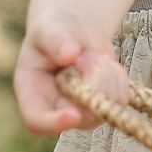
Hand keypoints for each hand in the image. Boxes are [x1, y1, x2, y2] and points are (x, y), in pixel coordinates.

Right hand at [13, 9, 127, 134]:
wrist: (74, 34)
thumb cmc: (53, 30)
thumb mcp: (48, 28)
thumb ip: (55, 39)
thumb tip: (69, 53)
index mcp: (31, 93)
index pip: (36, 121)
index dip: (54, 123)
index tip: (73, 114)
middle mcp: (54, 109)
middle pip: (80, 115)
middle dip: (90, 82)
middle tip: (84, 54)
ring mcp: (80, 112)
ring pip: (103, 107)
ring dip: (104, 75)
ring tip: (90, 55)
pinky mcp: (102, 106)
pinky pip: (119, 100)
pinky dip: (117, 77)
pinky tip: (104, 62)